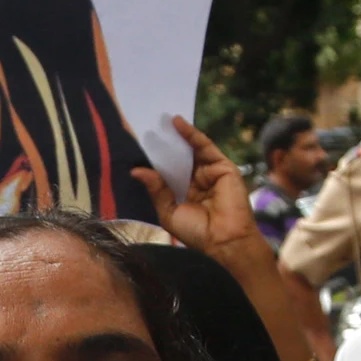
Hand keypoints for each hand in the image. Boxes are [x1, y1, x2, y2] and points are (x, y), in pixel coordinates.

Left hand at [131, 116, 267, 270]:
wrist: (224, 241)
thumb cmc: (196, 232)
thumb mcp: (169, 211)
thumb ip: (156, 189)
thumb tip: (136, 171)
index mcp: (185, 193)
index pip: (169, 171)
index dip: (157, 159)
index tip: (141, 143)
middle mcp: (198, 181)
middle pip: (180, 157)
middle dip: (166, 143)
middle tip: (149, 125)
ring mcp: (211, 172)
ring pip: (191, 150)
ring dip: (176, 135)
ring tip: (159, 119)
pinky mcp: (223, 166)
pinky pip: (205, 147)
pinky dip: (191, 134)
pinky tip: (177, 123)